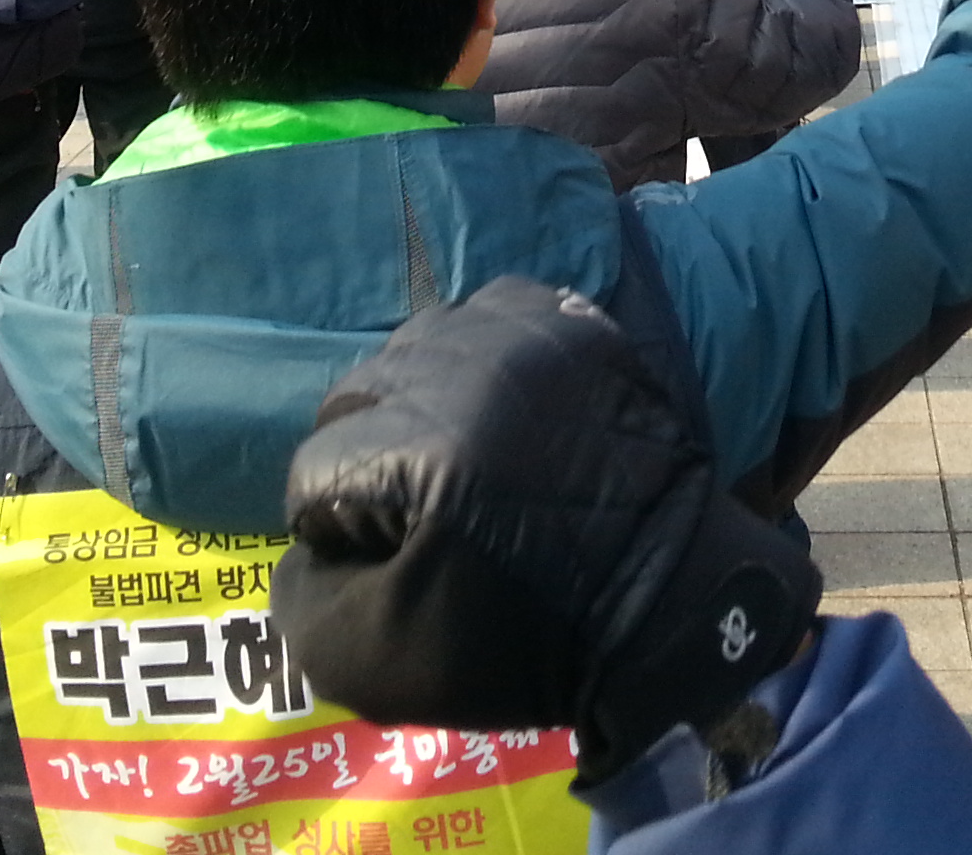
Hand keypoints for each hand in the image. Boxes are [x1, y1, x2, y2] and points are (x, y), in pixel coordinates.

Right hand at [274, 277, 818, 784]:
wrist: (667, 609)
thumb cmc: (523, 643)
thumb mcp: (378, 663)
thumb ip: (304, 598)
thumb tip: (307, 543)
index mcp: (418, 453)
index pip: (315, 470)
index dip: (332, 527)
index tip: (377, 560)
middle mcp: (467, 372)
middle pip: (360, 392)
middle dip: (366, 453)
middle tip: (410, 509)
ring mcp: (529, 338)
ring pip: (421, 340)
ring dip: (417, 395)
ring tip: (451, 451)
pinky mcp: (577, 328)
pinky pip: (496, 309)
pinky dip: (480, 350)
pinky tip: (492, 401)